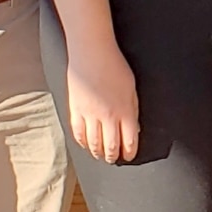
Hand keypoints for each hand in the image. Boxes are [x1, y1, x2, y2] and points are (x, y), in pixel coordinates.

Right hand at [67, 42, 140, 163]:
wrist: (92, 52)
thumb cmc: (114, 66)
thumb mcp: (132, 88)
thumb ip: (133, 109)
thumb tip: (135, 128)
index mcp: (125, 111)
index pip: (129, 141)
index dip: (130, 152)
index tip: (129, 155)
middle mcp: (108, 116)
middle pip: (111, 146)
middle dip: (113, 157)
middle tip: (114, 159)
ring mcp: (90, 114)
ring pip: (93, 144)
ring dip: (98, 153)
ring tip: (101, 155)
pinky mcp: (76, 110)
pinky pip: (78, 133)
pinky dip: (82, 143)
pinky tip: (86, 145)